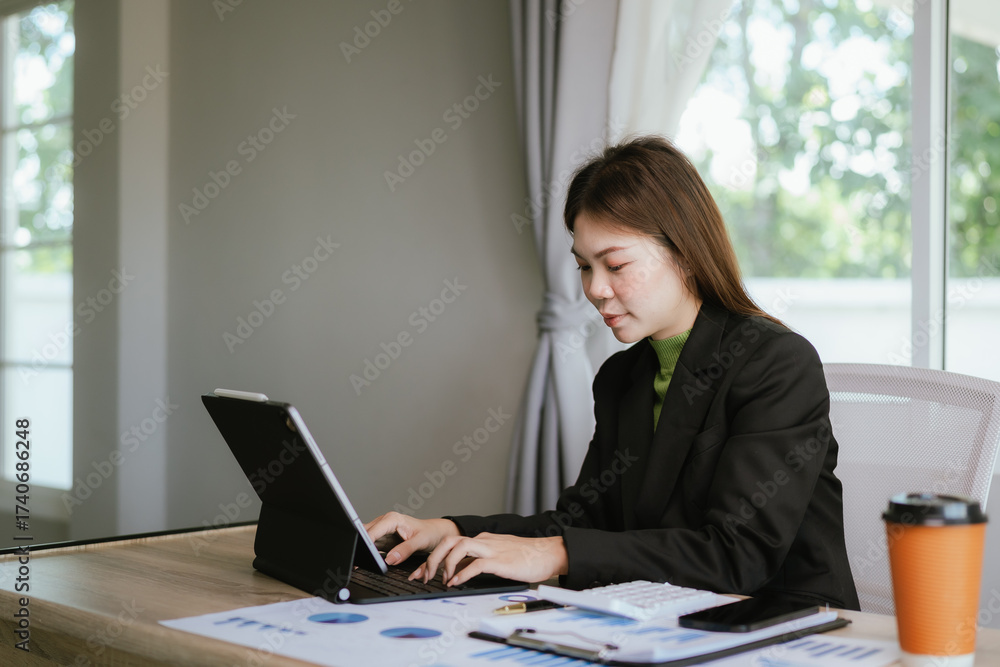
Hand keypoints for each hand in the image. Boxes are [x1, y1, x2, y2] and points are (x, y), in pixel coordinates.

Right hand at [363, 511, 459, 565]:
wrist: (435, 533)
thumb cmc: (430, 533)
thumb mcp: (420, 541)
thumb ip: (405, 550)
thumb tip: (390, 559)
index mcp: (392, 519)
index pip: (373, 530)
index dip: (366, 542)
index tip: (362, 554)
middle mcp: (385, 523)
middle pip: (365, 533)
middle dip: (360, 546)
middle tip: (356, 561)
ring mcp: (382, 532)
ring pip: (366, 539)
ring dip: (362, 550)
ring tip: (358, 563)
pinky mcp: (383, 540)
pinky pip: (371, 546)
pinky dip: (367, 553)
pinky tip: (365, 562)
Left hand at [413, 532, 568, 586]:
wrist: (550, 553)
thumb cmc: (528, 557)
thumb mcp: (499, 556)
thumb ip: (480, 561)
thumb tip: (461, 573)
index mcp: (483, 540)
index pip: (450, 544)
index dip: (432, 558)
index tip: (420, 573)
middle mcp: (484, 541)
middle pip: (449, 541)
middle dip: (432, 558)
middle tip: (425, 576)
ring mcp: (492, 549)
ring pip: (459, 547)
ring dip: (445, 564)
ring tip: (441, 580)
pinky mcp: (501, 560)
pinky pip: (476, 564)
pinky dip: (462, 574)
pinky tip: (456, 583)